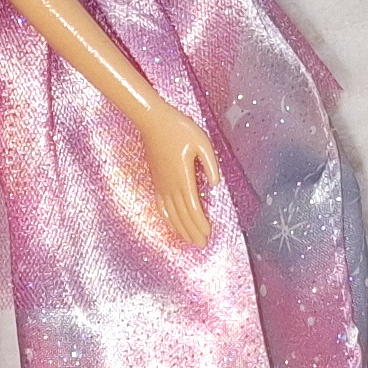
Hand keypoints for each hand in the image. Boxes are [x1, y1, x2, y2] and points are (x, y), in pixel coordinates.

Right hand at [134, 102, 219, 249]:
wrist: (152, 121)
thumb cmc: (179, 129)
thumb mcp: (202, 142)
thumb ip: (210, 164)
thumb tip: (215, 184)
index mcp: (184, 177)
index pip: (193, 207)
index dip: (201, 223)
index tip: (209, 235)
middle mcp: (171, 185)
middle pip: (182, 215)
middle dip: (192, 232)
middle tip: (201, 245)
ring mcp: (161, 184)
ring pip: (171, 213)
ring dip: (180, 229)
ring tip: (189, 241)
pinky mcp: (156, 180)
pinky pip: (161, 205)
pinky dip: (167, 218)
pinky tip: (171, 225)